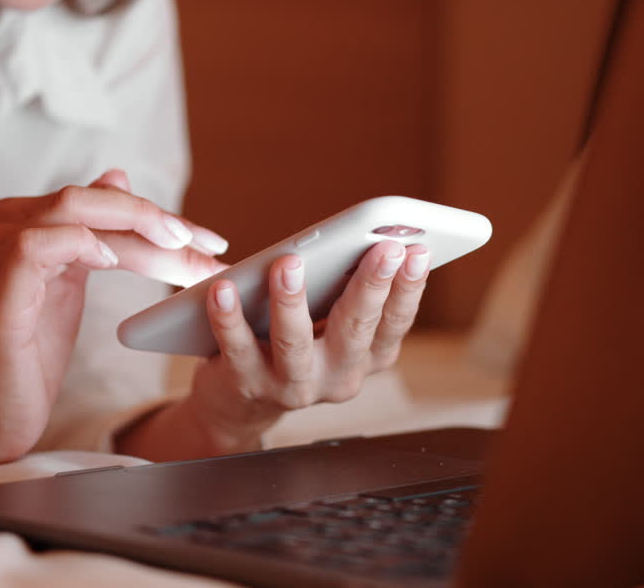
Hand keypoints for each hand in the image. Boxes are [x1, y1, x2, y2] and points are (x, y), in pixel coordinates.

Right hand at [0, 169, 227, 464]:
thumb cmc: (30, 353)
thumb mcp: (70, 284)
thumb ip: (91, 234)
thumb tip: (118, 177)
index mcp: (23, 220)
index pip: (100, 200)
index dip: (159, 214)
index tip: (213, 240)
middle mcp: (4, 225)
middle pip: (91, 199)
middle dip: (158, 219)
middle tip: (211, 245)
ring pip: (73, 211)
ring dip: (137, 227)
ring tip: (180, 249)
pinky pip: (38, 246)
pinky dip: (80, 244)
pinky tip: (112, 260)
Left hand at [184, 239, 430, 449]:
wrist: (240, 404)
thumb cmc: (292, 344)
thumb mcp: (330, 323)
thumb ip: (347, 291)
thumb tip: (364, 239)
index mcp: (366, 357)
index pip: (395, 322)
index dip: (410, 287)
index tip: (419, 251)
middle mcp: (337, 377)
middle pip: (356, 330)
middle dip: (371, 286)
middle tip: (382, 248)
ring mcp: (292, 386)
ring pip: (294, 343)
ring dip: (292, 301)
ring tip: (288, 263)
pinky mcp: (247, 385)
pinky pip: (237, 348)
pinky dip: (229, 317)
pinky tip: (224, 289)